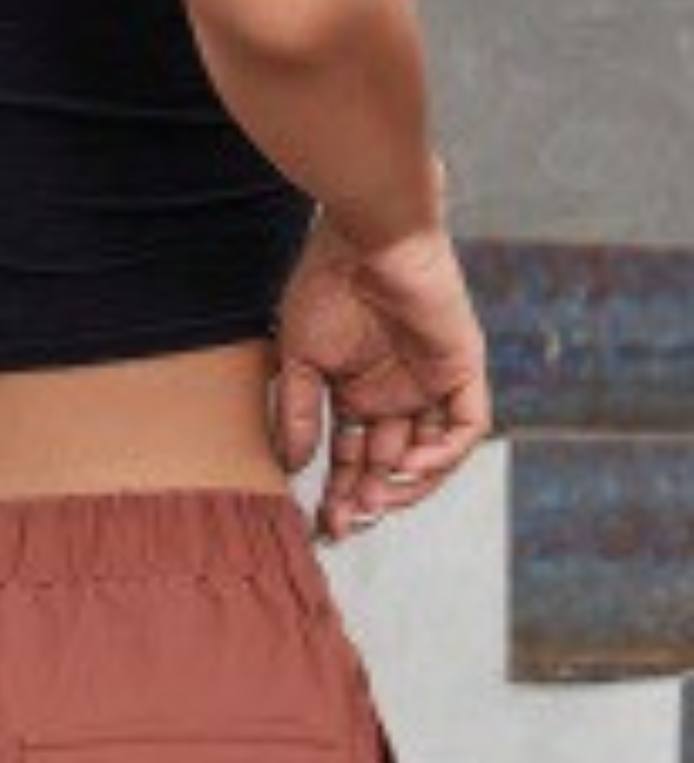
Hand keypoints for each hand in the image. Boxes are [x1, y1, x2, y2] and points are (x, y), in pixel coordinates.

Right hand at [273, 218, 490, 541]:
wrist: (367, 238)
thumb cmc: (327, 285)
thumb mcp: (300, 362)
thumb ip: (300, 416)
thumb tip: (295, 468)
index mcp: (357, 394)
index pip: (353, 459)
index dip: (339, 495)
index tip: (322, 525)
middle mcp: (396, 394)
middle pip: (388, 467)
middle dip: (367, 500)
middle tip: (346, 522)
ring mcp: (431, 383)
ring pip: (431, 456)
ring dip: (406, 487)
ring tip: (376, 500)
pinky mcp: (461, 369)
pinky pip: (466, 427)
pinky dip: (444, 454)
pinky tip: (410, 466)